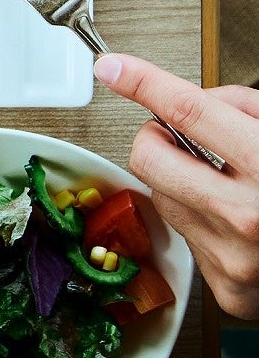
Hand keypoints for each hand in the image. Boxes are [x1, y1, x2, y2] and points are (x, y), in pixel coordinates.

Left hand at [95, 53, 258, 316]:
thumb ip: (242, 108)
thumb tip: (194, 99)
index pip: (189, 112)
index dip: (144, 83)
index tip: (113, 67)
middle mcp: (249, 218)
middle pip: (149, 157)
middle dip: (157, 139)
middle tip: (181, 137)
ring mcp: (236, 259)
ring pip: (161, 197)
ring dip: (182, 183)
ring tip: (231, 186)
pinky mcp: (230, 290)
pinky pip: (186, 237)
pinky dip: (204, 223)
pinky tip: (240, 223)